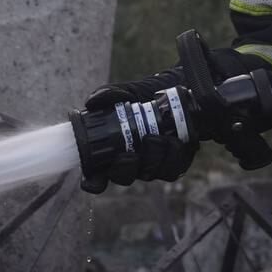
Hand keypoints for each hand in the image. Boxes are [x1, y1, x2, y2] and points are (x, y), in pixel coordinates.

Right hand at [81, 69, 195, 192]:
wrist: (179, 90)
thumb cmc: (147, 94)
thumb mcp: (128, 91)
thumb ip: (109, 94)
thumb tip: (91, 101)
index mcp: (113, 149)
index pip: (97, 175)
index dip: (93, 182)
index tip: (95, 180)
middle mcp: (131, 160)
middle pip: (123, 177)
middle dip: (125, 170)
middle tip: (131, 155)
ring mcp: (152, 164)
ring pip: (148, 175)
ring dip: (152, 159)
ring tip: (155, 138)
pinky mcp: (174, 163)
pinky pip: (172, 170)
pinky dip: (172, 157)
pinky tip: (173, 142)